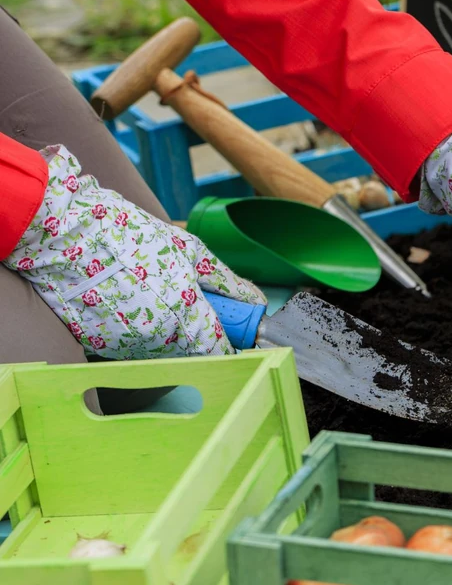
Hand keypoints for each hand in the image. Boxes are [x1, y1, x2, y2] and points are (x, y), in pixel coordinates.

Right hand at [2, 145, 265, 359]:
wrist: (63, 233)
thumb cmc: (129, 234)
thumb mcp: (188, 249)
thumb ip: (226, 281)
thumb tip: (255, 299)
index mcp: (184, 314)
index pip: (218, 348)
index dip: (229, 341)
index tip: (231, 331)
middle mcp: (156, 337)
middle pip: (191, 351)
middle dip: (198, 333)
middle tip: (189, 302)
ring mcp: (125, 344)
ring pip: (161, 351)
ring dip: (167, 333)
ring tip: (150, 293)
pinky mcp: (100, 346)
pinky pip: (131, 346)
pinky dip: (137, 330)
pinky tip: (128, 300)